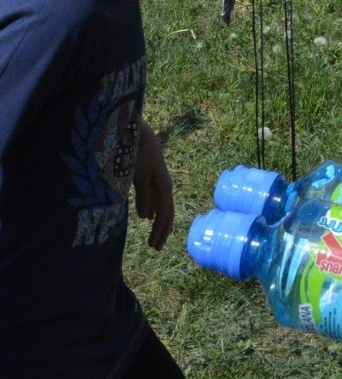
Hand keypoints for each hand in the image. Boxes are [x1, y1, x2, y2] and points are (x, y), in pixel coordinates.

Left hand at [133, 121, 174, 249]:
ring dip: (159, 221)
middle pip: (167, 211)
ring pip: (162, 205)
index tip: (152, 247)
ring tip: (154, 235)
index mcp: (164, 185)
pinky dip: (154, 209)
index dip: (159, 231)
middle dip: (162, 230)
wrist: (137, 130)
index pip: (165, 214)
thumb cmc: (138, 151)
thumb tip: (147, 217)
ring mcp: (159, 179)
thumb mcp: (139, 175)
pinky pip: (157, 197)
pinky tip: (148, 214)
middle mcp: (164, 184)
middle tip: (155, 247)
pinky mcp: (152, 175)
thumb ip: (144, 196)